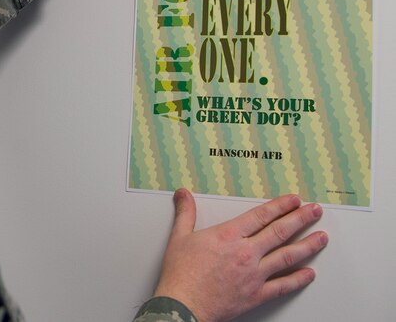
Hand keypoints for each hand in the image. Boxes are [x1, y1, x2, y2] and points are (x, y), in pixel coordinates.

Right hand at [154, 189, 328, 321]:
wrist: (183, 305)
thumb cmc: (181, 274)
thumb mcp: (179, 237)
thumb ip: (186, 213)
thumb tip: (184, 195)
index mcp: (229, 235)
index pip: (261, 215)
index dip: (280, 206)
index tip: (293, 200)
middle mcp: (246, 253)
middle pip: (279, 232)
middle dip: (300, 219)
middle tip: (315, 211)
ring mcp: (254, 275)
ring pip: (287, 257)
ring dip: (307, 246)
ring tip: (321, 237)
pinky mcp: (256, 294)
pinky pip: (283, 286)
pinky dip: (298, 279)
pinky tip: (309, 273)